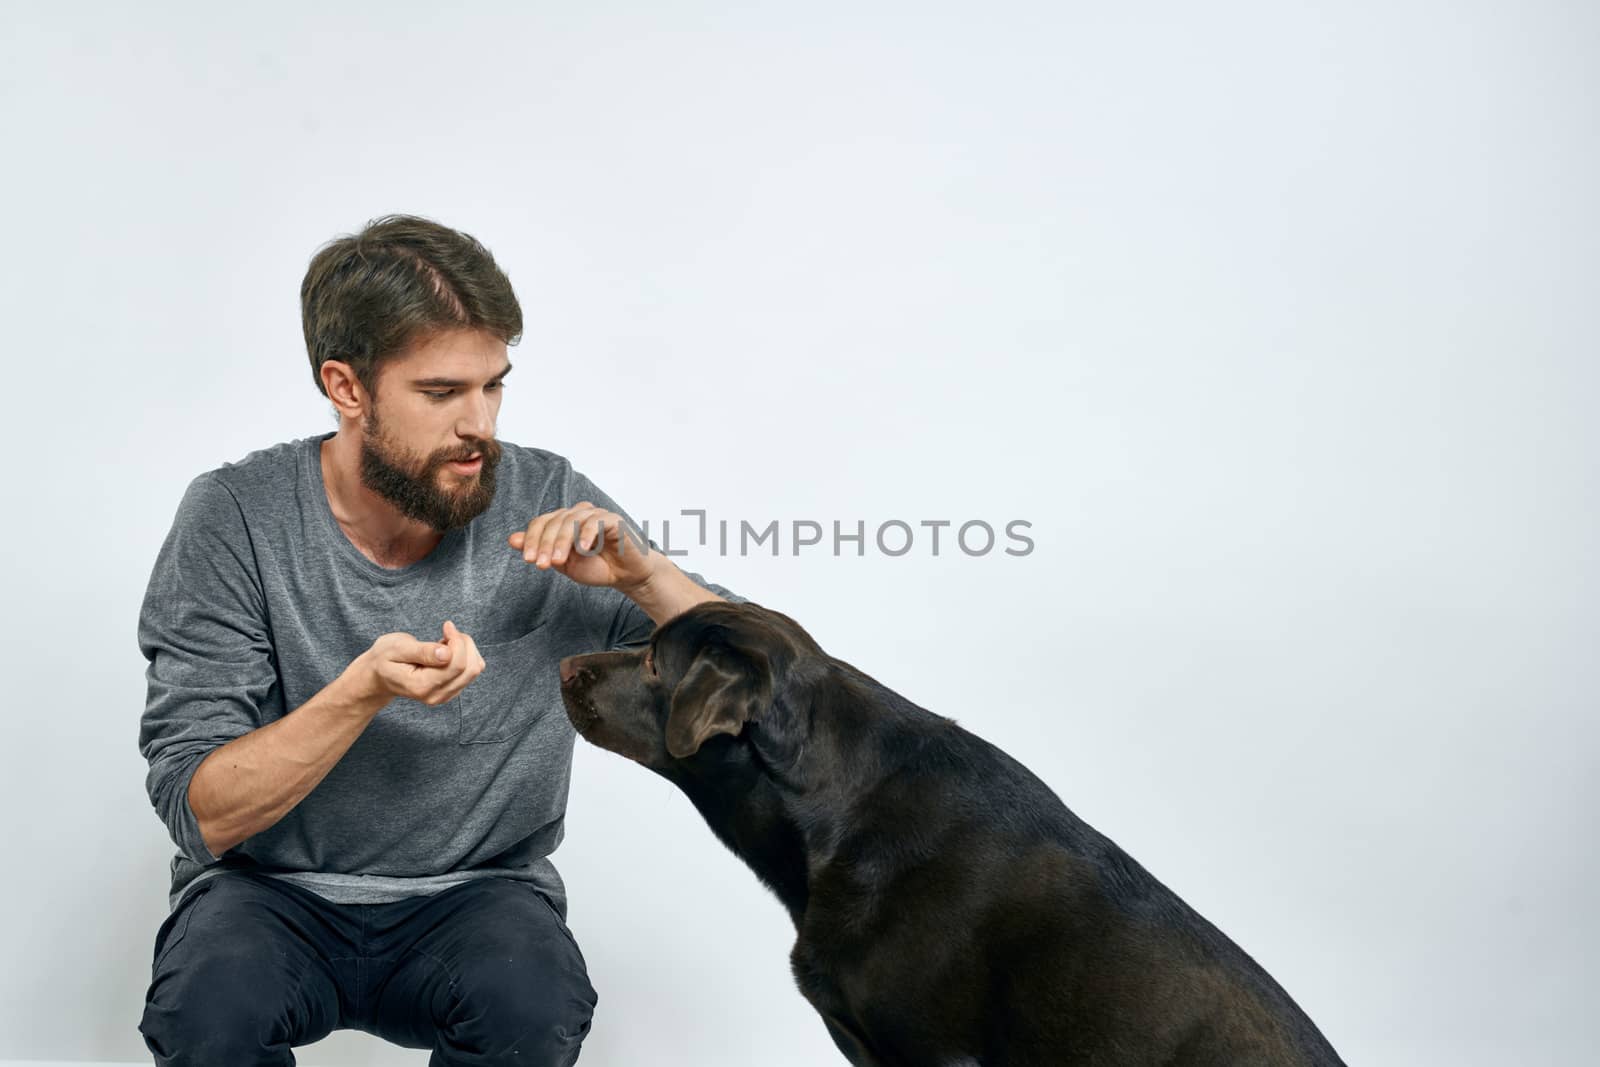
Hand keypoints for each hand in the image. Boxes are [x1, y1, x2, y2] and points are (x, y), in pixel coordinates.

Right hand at [354, 619, 485, 706]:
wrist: (379, 675)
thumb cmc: (385, 658)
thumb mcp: (397, 649)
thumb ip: (422, 652)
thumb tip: (447, 654)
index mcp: (421, 686)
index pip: (457, 664)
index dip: (457, 640)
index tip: (446, 626)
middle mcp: (436, 695)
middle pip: (471, 667)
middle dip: (464, 643)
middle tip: (447, 631)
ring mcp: (445, 695)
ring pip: (475, 668)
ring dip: (465, 648)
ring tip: (444, 642)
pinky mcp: (452, 690)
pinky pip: (472, 670)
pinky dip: (465, 654)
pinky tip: (446, 651)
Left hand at [508, 500, 655, 590]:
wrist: (625, 576)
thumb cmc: (596, 567)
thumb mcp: (563, 563)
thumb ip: (541, 550)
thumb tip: (512, 539)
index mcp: (562, 522)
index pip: (541, 523)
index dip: (532, 540)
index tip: (529, 560)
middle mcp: (577, 514)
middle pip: (554, 521)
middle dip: (545, 544)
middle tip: (542, 565)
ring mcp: (595, 515)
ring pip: (572, 520)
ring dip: (563, 541)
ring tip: (559, 561)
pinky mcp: (613, 519)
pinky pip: (597, 521)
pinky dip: (588, 534)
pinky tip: (584, 549)